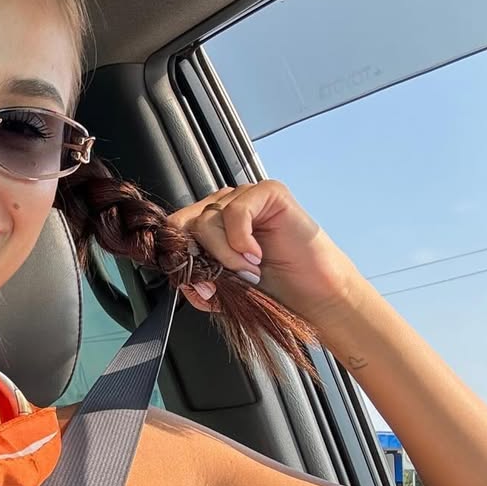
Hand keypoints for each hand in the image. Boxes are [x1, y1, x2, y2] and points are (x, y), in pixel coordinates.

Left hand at [167, 180, 365, 326]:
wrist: (312, 293)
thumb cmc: (272, 289)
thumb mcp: (223, 292)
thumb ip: (199, 285)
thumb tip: (185, 280)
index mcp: (210, 226)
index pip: (174, 229)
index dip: (179, 255)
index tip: (198, 281)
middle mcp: (225, 207)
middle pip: (185, 223)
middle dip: (202, 257)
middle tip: (227, 277)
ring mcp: (246, 196)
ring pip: (207, 219)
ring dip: (225, 254)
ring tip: (249, 271)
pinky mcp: (269, 192)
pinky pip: (236, 211)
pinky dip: (241, 240)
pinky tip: (257, 256)